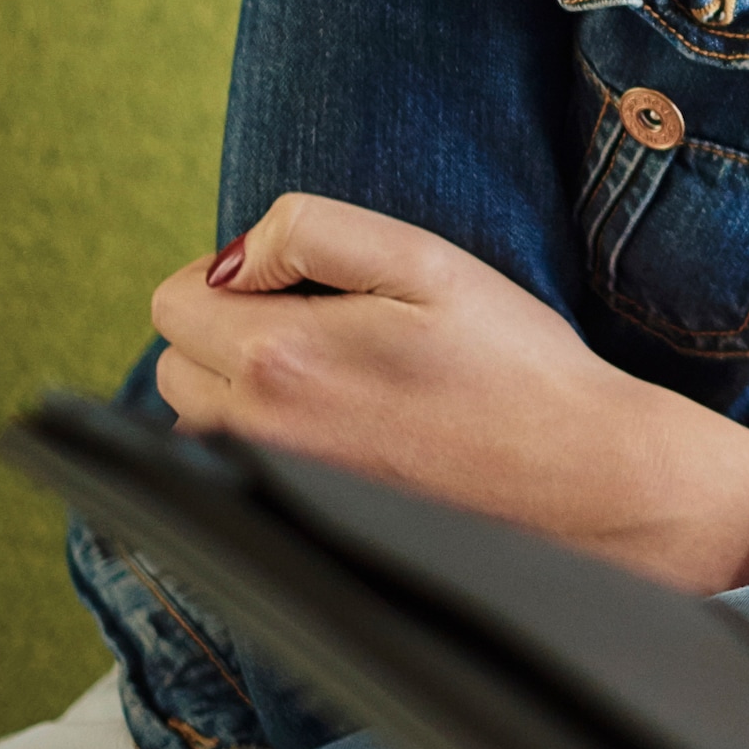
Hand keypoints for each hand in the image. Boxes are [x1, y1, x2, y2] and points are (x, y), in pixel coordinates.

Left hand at [150, 192, 748, 596]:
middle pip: (171, 359)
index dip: (234, 268)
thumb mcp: (425, 258)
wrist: (576, 473)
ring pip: (196, 415)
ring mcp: (276, 484)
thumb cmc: (514, 362)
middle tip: (322, 315)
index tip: (303, 274)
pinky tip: (342, 416)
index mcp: (281, 358)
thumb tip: (233, 254)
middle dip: (224, 323)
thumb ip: (311, 231)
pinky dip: (264, 431)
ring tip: (335, 366)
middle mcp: (259, 431)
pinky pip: (235, 463)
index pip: (174, 298)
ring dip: (236, 380)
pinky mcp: (299, 516)